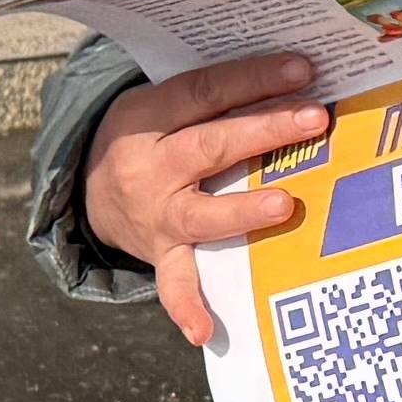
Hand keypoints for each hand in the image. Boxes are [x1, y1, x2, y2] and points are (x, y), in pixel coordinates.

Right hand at [78, 50, 329, 348]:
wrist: (87, 189)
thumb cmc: (151, 137)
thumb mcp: (162, 104)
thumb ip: (215, 97)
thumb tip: (297, 81)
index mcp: (149, 116)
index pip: (205, 91)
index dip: (253, 79)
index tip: (303, 70)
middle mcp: (149, 166)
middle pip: (208, 146)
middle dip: (264, 131)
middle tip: (315, 120)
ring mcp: (155, 214)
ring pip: (199, 213)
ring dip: (242, 211)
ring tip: (284, 206)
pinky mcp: (160, 254)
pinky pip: (172, 283)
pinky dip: (186, 306)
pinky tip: (203, 330)